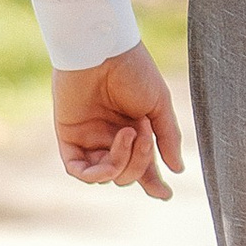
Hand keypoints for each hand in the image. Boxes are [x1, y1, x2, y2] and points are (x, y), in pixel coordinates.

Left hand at [52, 43, 184, 201]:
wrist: (104, 50)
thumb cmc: (134, 71)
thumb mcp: (158, 105)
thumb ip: (167, 138)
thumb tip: (177, 169)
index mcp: (134, 130)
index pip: (141, 165)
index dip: (152, 182)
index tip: (164, 194)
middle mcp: (111, 138)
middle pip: (126, 174)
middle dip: (141, 161)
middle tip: (145, 133)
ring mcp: (89, 139)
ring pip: (105, 176)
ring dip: (122, 162)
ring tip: (130, 133)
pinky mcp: (69, 137)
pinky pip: (78, 170)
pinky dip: (96, 172)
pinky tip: (112, 156)